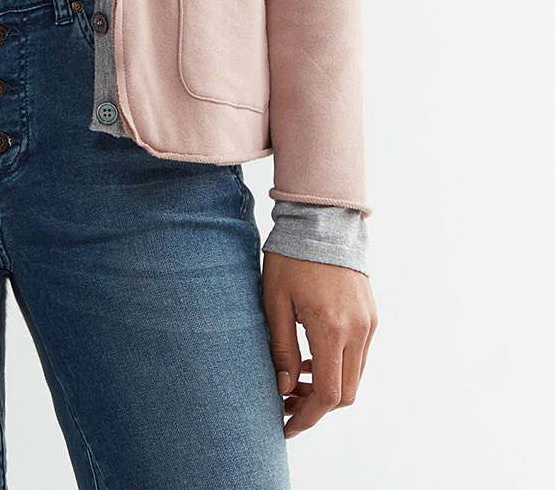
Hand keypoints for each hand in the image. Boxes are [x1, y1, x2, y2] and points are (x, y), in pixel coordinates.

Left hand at [261, 253, 376, 437]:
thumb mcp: (275, 302)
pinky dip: (339, 367)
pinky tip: (313, 359)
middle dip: (316, 407)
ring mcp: (368, 322)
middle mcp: (357, 330)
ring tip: (296, 382)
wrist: (321, 219)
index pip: (328, 395)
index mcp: (331, 328)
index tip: (286, 426)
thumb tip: (284, 389)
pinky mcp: (371, 315)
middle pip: (346, 394)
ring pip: (355, 377)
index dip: (307, 417)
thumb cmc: (291, 257)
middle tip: (287, 403)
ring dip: (329, 389)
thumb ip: (282, 349)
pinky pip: (359, 356)